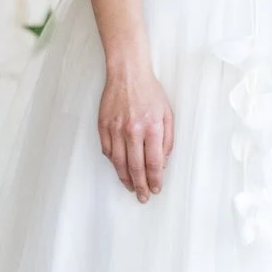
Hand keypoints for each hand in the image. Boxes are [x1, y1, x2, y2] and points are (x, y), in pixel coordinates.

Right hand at [99, 61, 173, 200]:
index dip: (154, 180)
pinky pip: (107, 151)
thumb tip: (162, 163)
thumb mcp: (167, 114)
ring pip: (119, 163)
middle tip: (143, 197)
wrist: (127, 73)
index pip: (153, 163)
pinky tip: (119, 169)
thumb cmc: (150, 92)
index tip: (156, 189)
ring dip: (125, 179)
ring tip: (131, 188)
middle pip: (135, 167)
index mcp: (151, 127)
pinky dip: (114, 163)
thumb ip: (167, 140)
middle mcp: (132, 130)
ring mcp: (115, 129)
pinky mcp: (103, 126)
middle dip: (140, 186)